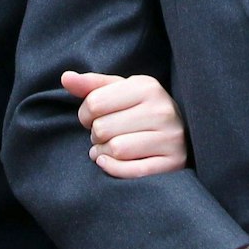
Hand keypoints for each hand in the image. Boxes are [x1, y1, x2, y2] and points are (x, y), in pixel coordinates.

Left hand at [62, 70, 188, 177]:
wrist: (183, 134)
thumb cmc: (141, 110)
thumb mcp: (120, 91)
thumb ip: (92, 85)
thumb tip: (65, 77)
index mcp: (147, 86)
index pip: (94, 102)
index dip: (85, 114)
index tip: (92, 118)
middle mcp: (162, 109)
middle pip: (103, 128)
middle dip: (96, 136)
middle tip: (104, 136)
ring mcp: (171, 137)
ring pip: (116, 149)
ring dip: (104, 153)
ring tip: (108, 149)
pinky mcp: (174, 163)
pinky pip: (132, 171)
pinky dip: (114, 169)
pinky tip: (109, 162)